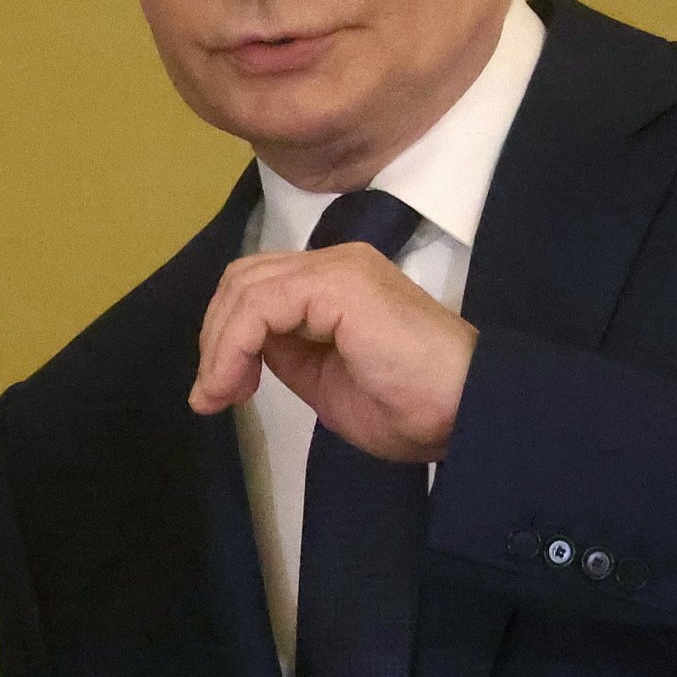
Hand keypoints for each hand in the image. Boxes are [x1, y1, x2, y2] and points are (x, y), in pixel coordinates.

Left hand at [188, 242, 474, 462]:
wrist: (464, 412)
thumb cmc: (410, 407)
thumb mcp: (326, 381)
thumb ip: (288, 354)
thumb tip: (242, 352)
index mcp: (336, 285)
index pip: (258, 288)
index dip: (226, 337)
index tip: (218, 393)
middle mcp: (336, 264)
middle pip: (244, 279)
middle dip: (215, 338)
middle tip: (212, 395)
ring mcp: (339, 268)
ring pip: (245, 287)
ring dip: (219, 346)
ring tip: (220, 394)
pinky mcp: (340, 283)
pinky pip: (261, 304)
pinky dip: (234, 344)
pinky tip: (236, 382)